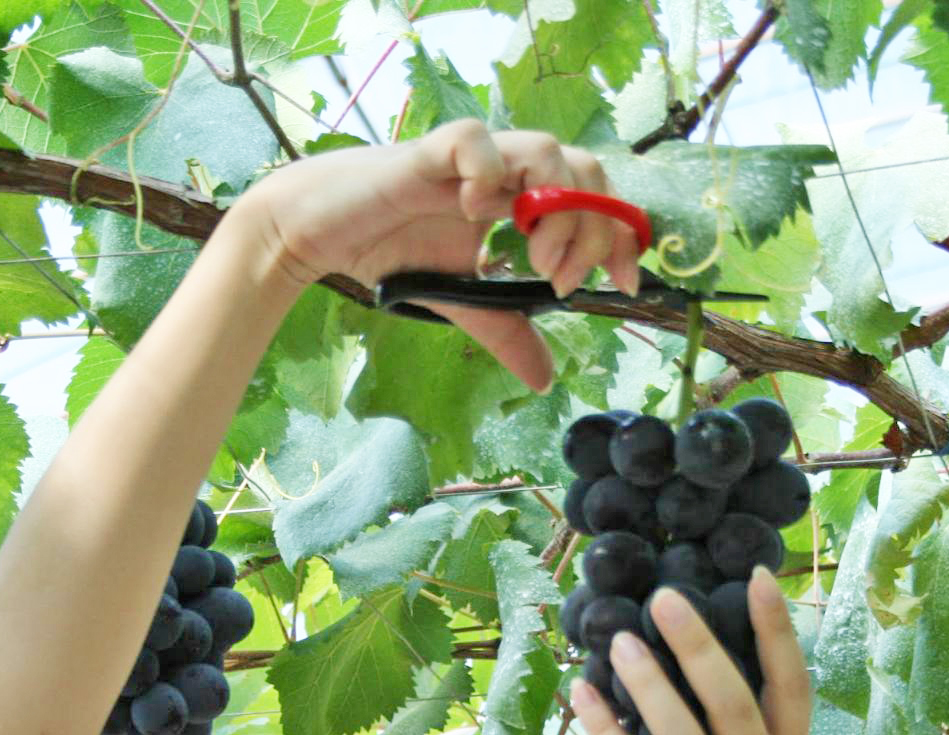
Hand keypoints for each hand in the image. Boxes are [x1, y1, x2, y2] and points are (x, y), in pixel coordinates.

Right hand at [233, 120, 643, 391]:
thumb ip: (508, 332)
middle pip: (585, 169)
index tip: (625, 282)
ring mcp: (471, 159)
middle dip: (593, 226)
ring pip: (544, 147)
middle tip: (562, 278)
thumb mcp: (465, 301)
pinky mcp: (428, 153)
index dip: (622, 232)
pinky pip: (475, 140)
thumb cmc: (394, 250)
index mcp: (522, 197)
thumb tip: (546, 379)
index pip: (595, 196)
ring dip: (553, 203)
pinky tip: (471, 211)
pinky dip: (487, 173)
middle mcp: (506, 171)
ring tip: (530, 253)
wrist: (322, 233)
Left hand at [568, 567, 812, 734]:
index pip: (793, 688)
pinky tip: (582, 696)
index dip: (778, 632)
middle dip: (701, 646)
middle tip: (666, 597)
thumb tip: (702, 663)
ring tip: (620, 638)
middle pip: (734, 704)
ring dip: (648, 685)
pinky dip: (607, 733)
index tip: (759, 576)